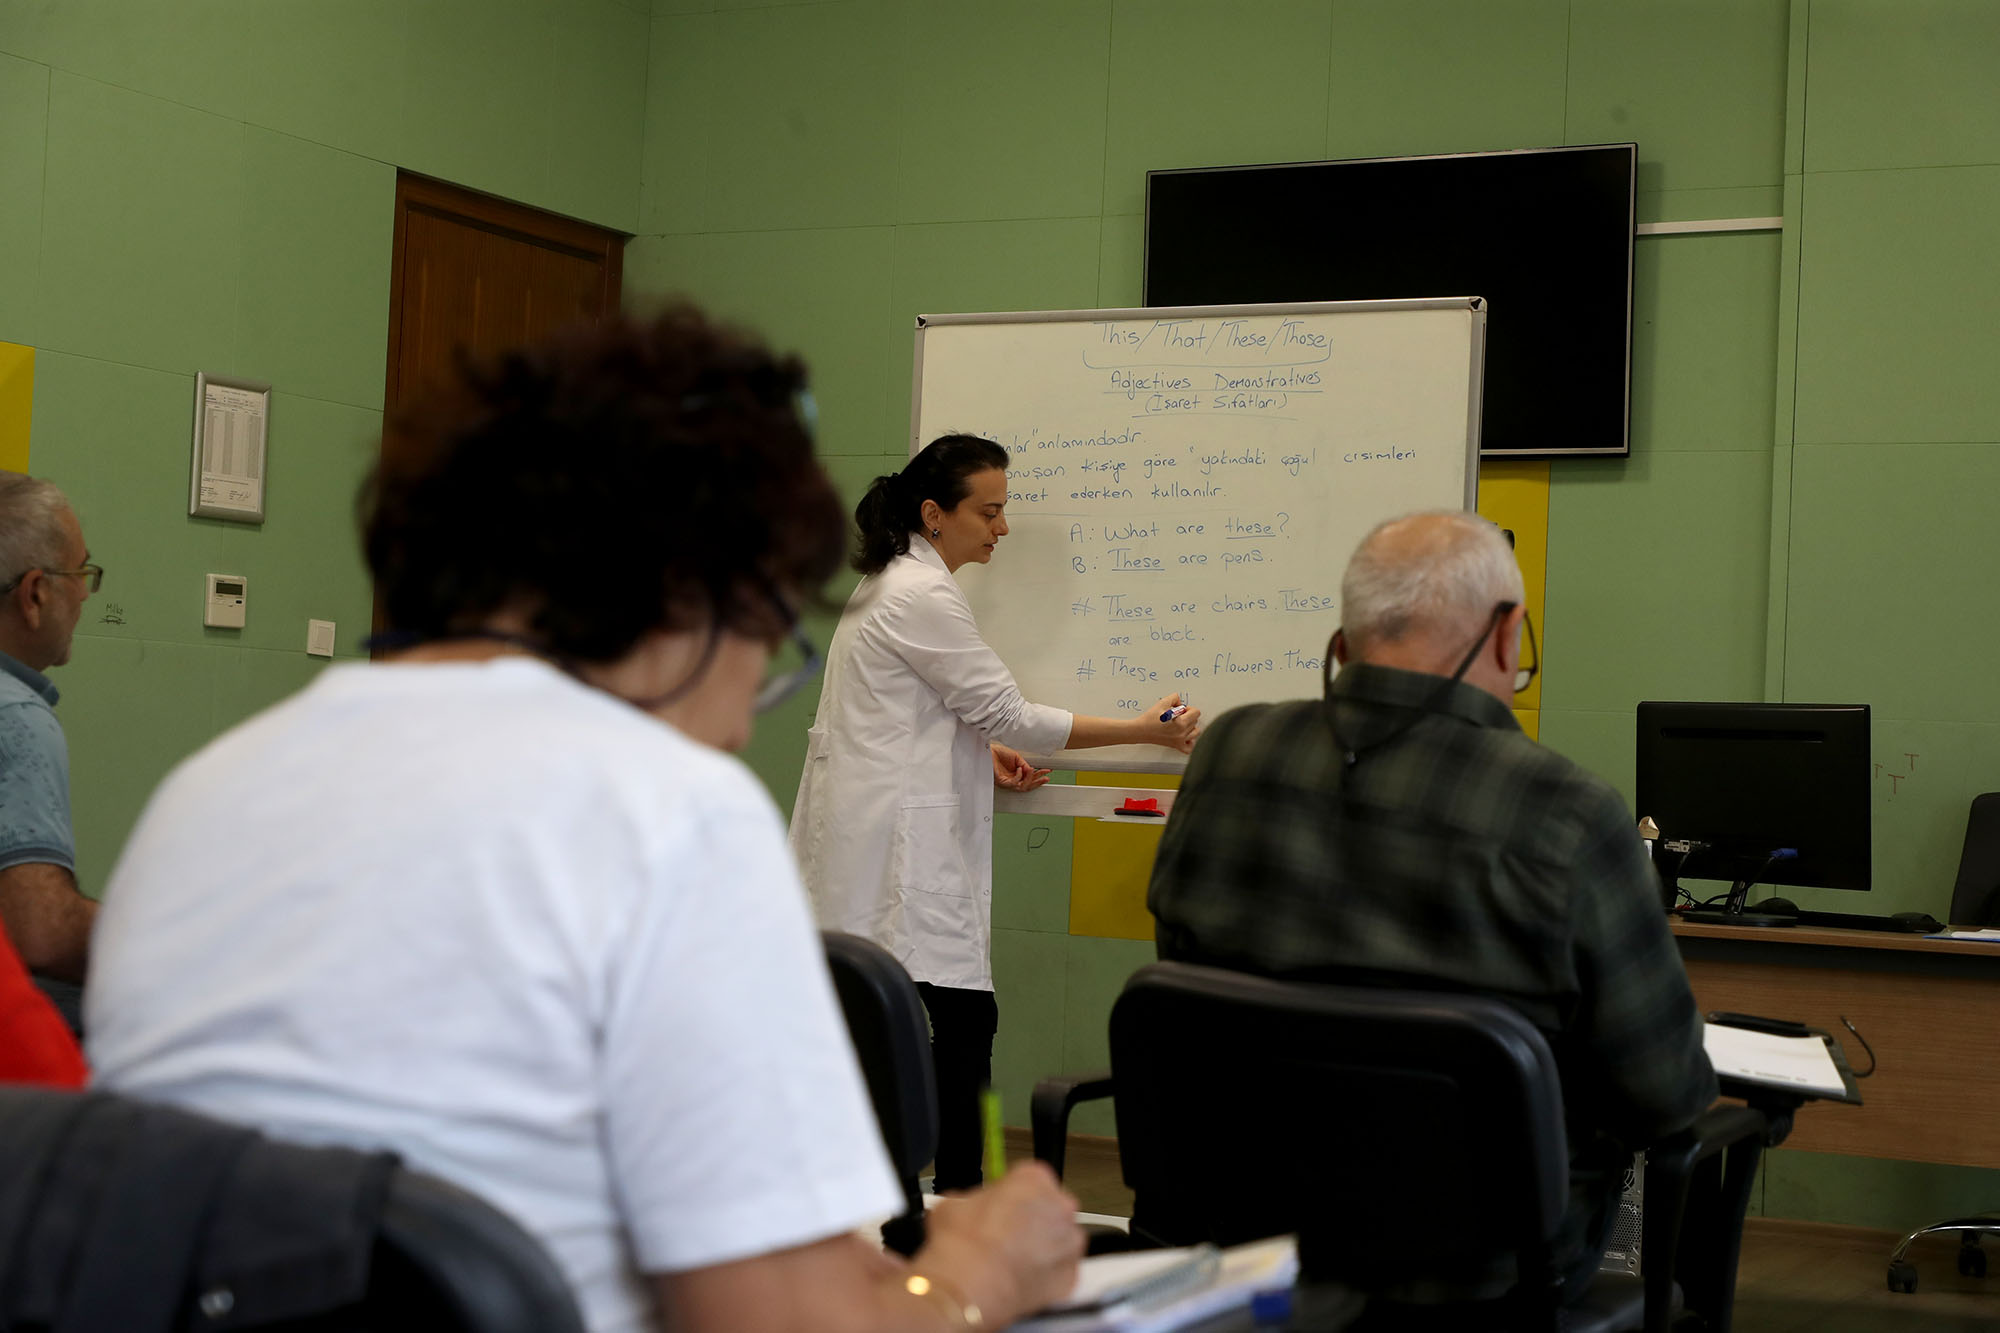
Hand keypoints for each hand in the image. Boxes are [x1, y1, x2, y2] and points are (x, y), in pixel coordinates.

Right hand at [919, 1162, 1083, 1324]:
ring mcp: (1069, 1241)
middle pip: (1050, 1207)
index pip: (1030, 1178)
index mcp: (1034, 1178)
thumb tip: (964, 1209)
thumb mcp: (953, 1204)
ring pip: (1059, 1240)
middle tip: (1005, 1236)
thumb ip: (971, 1201)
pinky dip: (1046, 1276)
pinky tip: (1020, 1279)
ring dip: (1042, 1247)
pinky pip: (1061, 1272)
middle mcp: (1059, 1206)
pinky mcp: (1071, 1275)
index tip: (1003, 1206)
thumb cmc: (964, 1244)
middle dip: (1032, 1220)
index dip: (1014, 1194)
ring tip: (1011, 1261)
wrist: (970, 1285)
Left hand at [992, 743, 1051, 791]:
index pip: (1029, 778)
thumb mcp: (1016, 758)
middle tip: (1046, 778)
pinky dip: (1018, 776)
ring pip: (1022, 787)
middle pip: (1027, 785)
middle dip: (1038, 782)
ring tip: (1033, 770)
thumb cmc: (998, 753)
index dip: (1039, 776)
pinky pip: (1013, 783)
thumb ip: (1024, 765)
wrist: (988, 750)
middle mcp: (1011, 779)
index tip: (1046, 772)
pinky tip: (1020, 769)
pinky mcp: (1001, 781)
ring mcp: (1007, 781)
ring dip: (1030, 779)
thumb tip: (1032, 770)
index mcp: (1015, 774)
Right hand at [1141, 693, 1201, 753]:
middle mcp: (1182, 733)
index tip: (1180, 709)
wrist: (1140, 730)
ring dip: (1191, 727)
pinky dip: (1190, 742)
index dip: (1188, 708)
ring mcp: (1179, 741)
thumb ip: (1175, 698)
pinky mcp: (1176, 746)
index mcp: (1180, 723)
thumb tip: (1180, 702)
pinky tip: (1184, 736)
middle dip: (1188, 716)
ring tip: (1181, 724)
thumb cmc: (1149, 719)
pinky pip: (1190, 747)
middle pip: (1196, 721)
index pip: (1196, 713)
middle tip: (1177, 716)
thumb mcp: (1162, 703)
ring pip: (1196, 733)